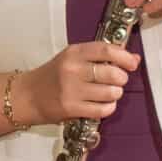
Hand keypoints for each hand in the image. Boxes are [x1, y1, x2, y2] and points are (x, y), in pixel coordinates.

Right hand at [16, 40, 138, 123]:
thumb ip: (100, 57)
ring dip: (116, 94)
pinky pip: (102, 110)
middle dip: (122, 78)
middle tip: (118, 80)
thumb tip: (133, 58)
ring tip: (109, 93)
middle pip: (112, 73)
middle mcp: (72, 69)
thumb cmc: (53, 75)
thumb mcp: (73, 58)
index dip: (124, 57)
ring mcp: (71, 90)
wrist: (28, 95)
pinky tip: (104, 104)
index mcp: (74, 53)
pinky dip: (109, 107)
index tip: (132, 63)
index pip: (106, 50)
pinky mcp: (70, 108)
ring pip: (110, 92)